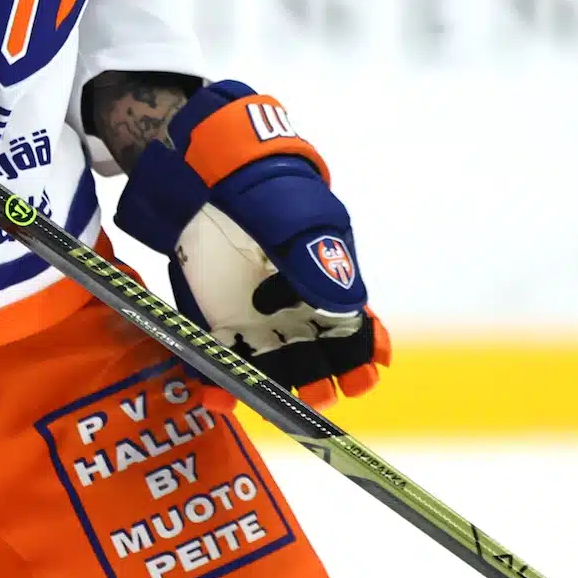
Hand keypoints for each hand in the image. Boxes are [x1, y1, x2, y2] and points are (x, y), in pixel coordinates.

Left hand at [114, 81, 388, 406]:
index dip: (363, 358)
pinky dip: (218, 388)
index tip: (365, 373)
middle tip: (320, 393)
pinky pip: (221, 367)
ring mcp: (254, 325)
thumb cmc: (270, 196)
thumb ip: (319, 262)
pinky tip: (216, 396)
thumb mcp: (300, 223)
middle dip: (323, 386)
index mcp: (327, 291)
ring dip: (272, 395)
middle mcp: (295, 316)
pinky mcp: (214, 328)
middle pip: (318, 365)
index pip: (356, 335)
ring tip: (267, 400)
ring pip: (272, 375)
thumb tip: (349, 306)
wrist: (211, 177)